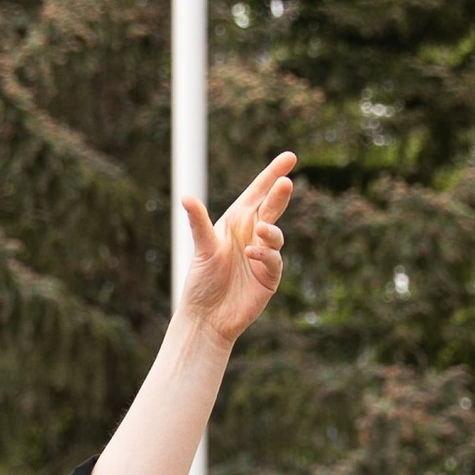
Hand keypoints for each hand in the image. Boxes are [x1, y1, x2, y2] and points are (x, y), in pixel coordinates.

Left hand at [179, 150, 294, 346]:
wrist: (207, 317)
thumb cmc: (202, 281)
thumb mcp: (202, 248)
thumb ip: (198, 223)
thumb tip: (185, 197)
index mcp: (236, 221)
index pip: (258, 192)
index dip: (272, 174)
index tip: (289, 157)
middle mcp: (252, 234)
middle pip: (271, 208)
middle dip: (280, 194)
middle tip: (286, 181)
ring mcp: (263, 255)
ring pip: (275, 233)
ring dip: (271, 230)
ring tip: (260, 230)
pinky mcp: (270, 276)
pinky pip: (273, 260)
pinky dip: (265, 255)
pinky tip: (252, 254)